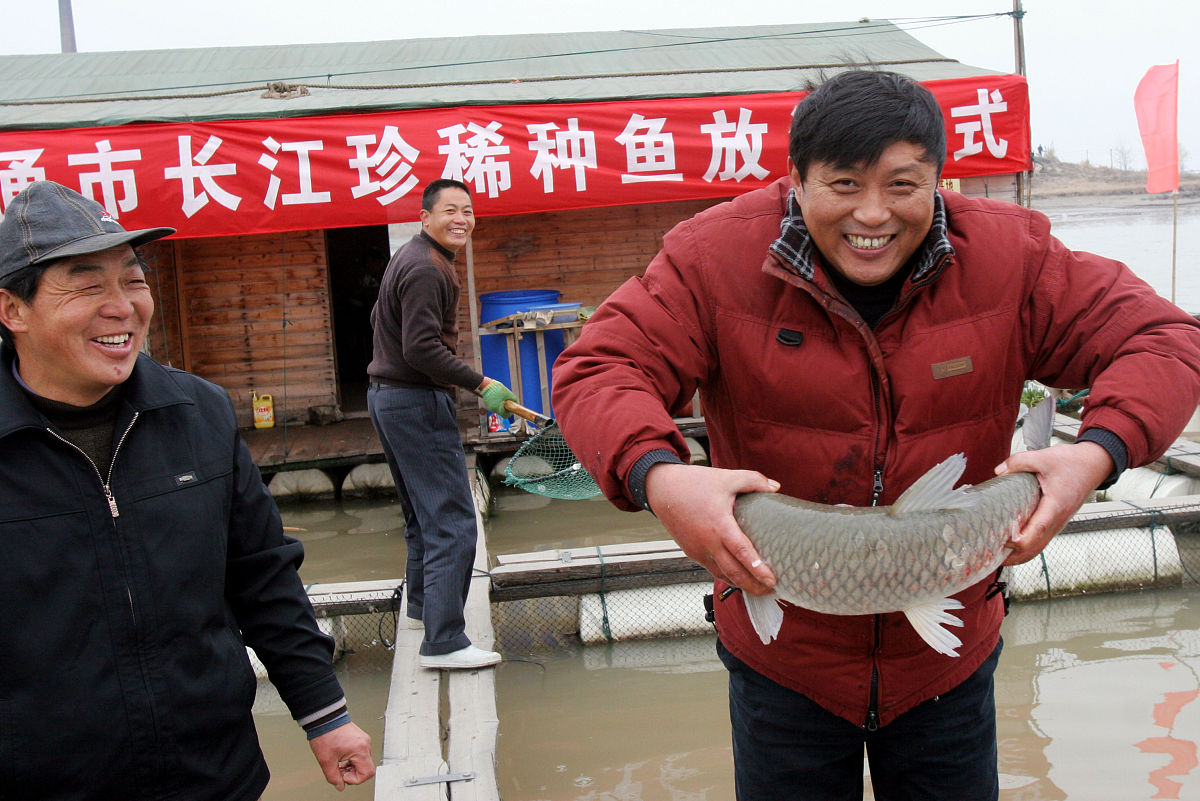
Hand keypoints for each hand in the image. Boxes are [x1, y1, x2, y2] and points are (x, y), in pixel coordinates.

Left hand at [309, 722, 374, 790]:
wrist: (324, 719)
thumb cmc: (325, 734)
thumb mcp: (326, 761)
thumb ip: (333, 777)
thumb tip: (340, 785)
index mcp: (360, 749)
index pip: (367, 773)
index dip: (355, 779)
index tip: (343, 776)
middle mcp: (365, 744)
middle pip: (366, 768)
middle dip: (352, 773)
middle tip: (339, 770)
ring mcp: (364, 740)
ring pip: (364, 761)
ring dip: (352, 766)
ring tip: (339, 763)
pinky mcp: (360, 738)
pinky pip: (361, 754)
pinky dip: (352, 759)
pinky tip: (342, 757)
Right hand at [477, 377, 518, 413]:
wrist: (486, 384)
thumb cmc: (497, 388)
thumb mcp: (508, 393)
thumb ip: (513, 399)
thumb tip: (517, 403)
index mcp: (498, 408)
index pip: (505, 416)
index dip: (509, 413)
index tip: (511, 408)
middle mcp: (492, 409)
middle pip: (501, 412)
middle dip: (504, 407)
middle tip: (506, 401)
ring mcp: (489, 407)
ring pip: (497, 408)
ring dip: (500, 404)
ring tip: (500, 397)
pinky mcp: (486, 404)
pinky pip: (493, 405)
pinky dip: (496, 402)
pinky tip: (496, 397)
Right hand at [645, 462, 778, 594]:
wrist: (662, 489)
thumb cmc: (693, 483)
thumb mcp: (727, 478)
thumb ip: (754, 481)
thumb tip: (776, 487)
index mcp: (719, 525)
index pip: (741, 552)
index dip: (757, 569)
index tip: (772, 580)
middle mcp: (708, 543)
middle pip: (733, 572)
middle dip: (753, 586)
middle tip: (771, 591)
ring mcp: (698, 550)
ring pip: (722, 575)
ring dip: (741, 584)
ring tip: (758, 589)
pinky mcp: (692, 552)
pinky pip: (712, 569)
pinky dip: (726, 576)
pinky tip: (738, 577)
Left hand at [994, 441, 1113, 564]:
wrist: (1094, 464)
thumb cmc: (1074, 462)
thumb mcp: (1044, 457)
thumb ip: (1019, 462)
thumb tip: (999, 472)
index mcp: (1055, 505)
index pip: (1038, 530)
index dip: (1020, 540)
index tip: (1002, 540)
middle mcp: (1058, 519)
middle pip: (1035, 547)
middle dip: (1014, 556)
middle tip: (991, 554)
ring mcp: (1058, 523)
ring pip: (1038, 547)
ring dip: (1019, 554)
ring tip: (996, 554)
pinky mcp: (1055, 521)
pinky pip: (1040, 540)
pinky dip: (1026, 547)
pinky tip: (1010, 544)